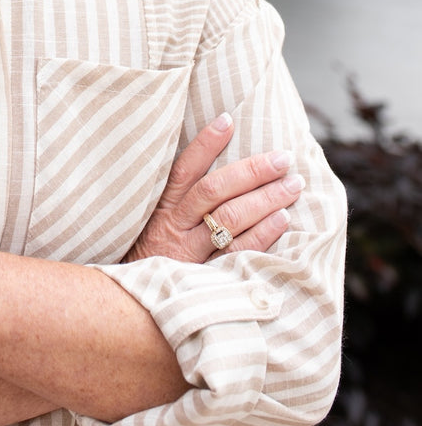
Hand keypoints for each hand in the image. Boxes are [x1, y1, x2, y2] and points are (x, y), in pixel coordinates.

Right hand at [125, 113, 303, 263]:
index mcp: (162, 207)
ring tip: (292, 185)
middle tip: (283, 158)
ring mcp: (191, 252)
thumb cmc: (150, 254)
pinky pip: (238, 253)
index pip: (184, 169)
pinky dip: (262, 234)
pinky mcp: (206, 278)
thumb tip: (213, 163)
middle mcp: (175, 225)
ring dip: (265, 199)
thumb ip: (177, 198)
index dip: (205, 144)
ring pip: (230, 219)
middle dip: (251, 171)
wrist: (133, 305)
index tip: (227, 120)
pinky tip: (283, 219)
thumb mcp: (152, 221)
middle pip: (214, 191)